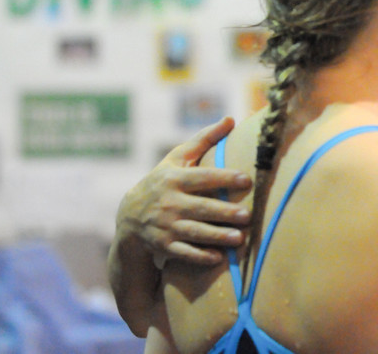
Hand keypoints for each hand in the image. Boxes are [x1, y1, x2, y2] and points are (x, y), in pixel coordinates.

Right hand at [118, 117, 252, 265]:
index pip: (202, 177)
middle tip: (247, 215)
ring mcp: (165, 226)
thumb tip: (231, 119)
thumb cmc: (164, 182)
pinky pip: (183, 253)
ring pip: (194, 232)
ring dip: (216, 236)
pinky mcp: (163, 246)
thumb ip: (204, 140)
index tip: (246, 179)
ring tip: (239, 238)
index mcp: (174, 179)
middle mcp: (168, 203)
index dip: (223, 178)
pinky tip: (218, 257)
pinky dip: (199, 256)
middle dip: (223, 212)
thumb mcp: (177, 158)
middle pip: (200, 207)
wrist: (129, 217)